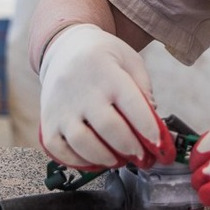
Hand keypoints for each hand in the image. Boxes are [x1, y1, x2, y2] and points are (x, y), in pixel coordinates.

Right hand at [39, 24, 175, 170]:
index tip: (161, 146)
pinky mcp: (48, 120)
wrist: (65, 47)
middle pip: (108, 127)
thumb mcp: (130, 61)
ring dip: (105, 158)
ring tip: (118, 159)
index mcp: (107, 73)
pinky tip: (93, 160)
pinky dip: (78, 161)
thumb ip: (144, 91)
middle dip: (130, 147)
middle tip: (141, 156)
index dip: (149, 129)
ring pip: (82, 142)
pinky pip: (58, 149)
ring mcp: (61, 106)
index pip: (132, 105)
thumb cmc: (102, 57)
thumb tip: (152, 126)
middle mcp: (82, 90)